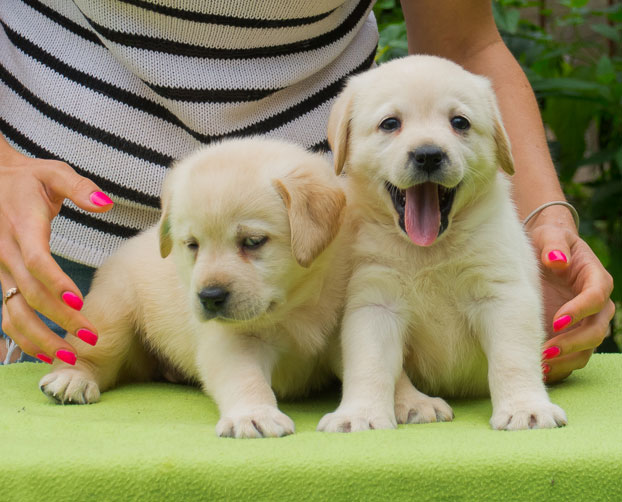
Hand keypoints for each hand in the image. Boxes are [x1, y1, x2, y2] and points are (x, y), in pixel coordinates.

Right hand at [0, 135, 112, 363]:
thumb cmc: (27, 179)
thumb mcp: (53, 172)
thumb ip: (79, 187)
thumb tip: (105, 204)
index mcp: (21, 226)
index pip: (35, 260)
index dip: (55, 282)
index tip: (79, 300)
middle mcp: (6, 252)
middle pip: (30, 293)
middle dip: (59, 319)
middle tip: (90, 338)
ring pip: (13, 312)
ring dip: (38, 337)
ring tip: (69, 356)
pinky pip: (5, 314)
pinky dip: (19, 338)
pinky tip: (40, 355)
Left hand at [528, 206, 614, 382]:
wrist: (542, 253)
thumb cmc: (547, 242)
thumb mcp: (549, 236)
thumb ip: (554, 245)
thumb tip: (557, 259)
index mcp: (596, 279)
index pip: (596, 297)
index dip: (579, 310)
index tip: (556, 320)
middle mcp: (596, 305)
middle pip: (595, 330)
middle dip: (573, 343)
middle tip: (547, 350)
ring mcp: (584, 323)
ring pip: (586, 349)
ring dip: (566, 360)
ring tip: (540, 366)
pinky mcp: (570, 336)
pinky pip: (571, 357)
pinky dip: (558, 367)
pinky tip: (538, 372)